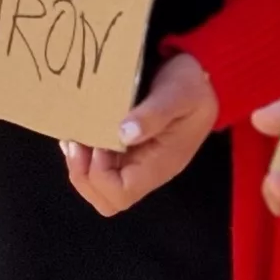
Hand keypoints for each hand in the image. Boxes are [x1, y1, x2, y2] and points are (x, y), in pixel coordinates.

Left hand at [64, 52, 217, 216]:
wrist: (205, 78)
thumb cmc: (192, 86)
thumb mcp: (179, 93)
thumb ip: (155, 113)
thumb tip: (125, 132)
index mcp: (160, 164)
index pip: (122, 193)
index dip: (100, 176)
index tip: (98, 144)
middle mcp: (146, 170)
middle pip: (108, 200)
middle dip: (84, 177)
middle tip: (77, 143)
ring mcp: (137, 163)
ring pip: (100, 188)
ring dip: (80, 167)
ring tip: (74, 138)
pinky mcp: (129, 151)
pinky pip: (100, 168)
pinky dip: (83, 155)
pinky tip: (79, 133)